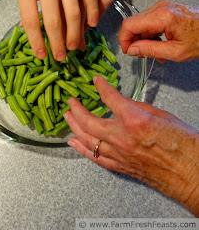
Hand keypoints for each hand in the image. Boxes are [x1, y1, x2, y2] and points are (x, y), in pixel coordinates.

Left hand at [13, 0, 98, 60]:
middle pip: (53, 20)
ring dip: (74, 34)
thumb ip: (26, 0)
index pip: (30, 20)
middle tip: (60, 58)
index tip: (41, 56)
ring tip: (73, 47)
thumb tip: (31, 28)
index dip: (36, 42)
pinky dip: (92, 13)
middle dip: (57, 44)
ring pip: (74, 12)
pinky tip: (91, 25)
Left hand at [64, 76, 198, 215]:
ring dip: (74, 127)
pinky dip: (82, 149)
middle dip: (76, 109)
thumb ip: (137, 108)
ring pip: (88, 140)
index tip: (96, 81)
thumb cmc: (183, 145)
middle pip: (89, 121)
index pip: (109, 97)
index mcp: (134, 120)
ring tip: (67, 118)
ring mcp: (120, 154)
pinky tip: (74, 143)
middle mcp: (123, 138)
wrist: (191, 172)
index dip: (101, 86)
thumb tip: (123, 103)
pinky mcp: (122, 166)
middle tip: (71, 101)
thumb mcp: (162, 115)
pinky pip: (96, 158)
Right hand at [118, 0, 198, 61]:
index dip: (124, 40)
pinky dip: (151, 34)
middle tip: (142, 55)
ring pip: (141, 23)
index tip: (128, 51)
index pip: (129, 25)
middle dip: (134, 41)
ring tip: (156, 53)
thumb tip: (132, 50)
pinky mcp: (166, 9)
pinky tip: (160, 44)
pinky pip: (150, 21)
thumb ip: (150, 50)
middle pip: (133, 23)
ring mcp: (163, 6)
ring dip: (144, 39)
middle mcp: (160, 7)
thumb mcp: (176, 52)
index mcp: (162, 17)